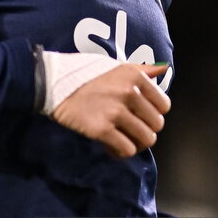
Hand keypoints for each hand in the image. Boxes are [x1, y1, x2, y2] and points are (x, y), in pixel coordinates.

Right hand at [51, 63, 170, 158]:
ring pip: (145, 139)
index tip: (142, 116)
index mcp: (135, 76)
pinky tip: (111, 146)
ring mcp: (115, 112)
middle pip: (156, 124)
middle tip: (132, 130)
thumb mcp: (116, 65)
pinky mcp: (101, 129)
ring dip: (136, 143)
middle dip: (146, 130)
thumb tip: (164, 69)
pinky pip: (126, 149)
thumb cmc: (84, 73)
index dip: (155, 114)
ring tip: (124, 140)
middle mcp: (129, 93)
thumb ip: (142, 69)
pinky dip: (121, 152)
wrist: (53, 83)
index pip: (164, 105)